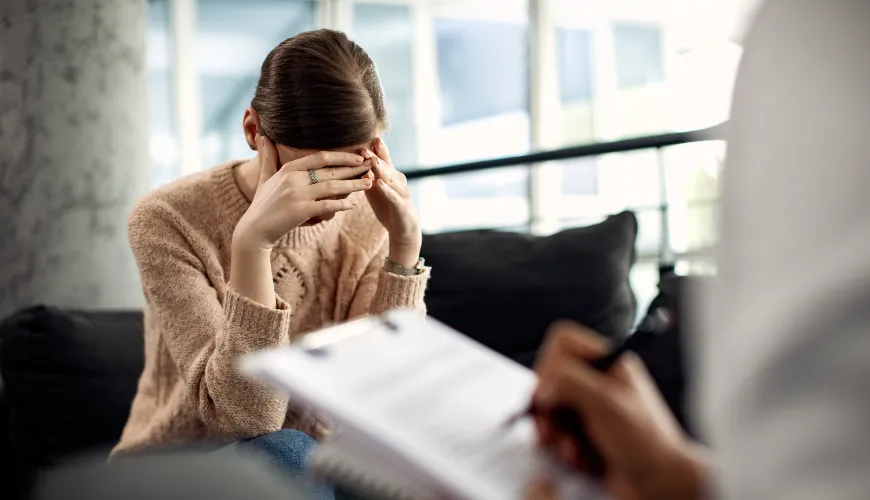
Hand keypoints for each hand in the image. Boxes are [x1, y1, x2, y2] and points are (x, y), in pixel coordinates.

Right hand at [234, 135, 371, 250]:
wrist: (254, 231)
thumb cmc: (262, 205)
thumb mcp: (265, 178)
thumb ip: (268, 158)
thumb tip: (264, 136)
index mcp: (289, 169)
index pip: (320, 157)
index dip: (341, 156)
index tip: (358, 156)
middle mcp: (294, 179)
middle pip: (330, 170)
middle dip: (353, 168)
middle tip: (371, 166)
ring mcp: (297, 194)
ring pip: (332, 186)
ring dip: (353, 184)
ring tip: (369, 182)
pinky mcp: (301, 211)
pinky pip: (327, 205)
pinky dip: (342, 204)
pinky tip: (354, 204)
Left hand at [362, 138, 421, 267]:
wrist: (403, 229)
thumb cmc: (387, 206)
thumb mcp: (374, 190)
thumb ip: (367, 176)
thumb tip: (353, 163)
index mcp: (390, 175)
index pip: (383, 159)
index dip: (376, 149)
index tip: (367, 137)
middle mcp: (398, 180)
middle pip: (387, 166)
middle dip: (376, 156)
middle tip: (366, 146)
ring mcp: (401, 192)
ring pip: (391, 179)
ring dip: (382, 169)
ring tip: (372, 160)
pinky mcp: (402, 206)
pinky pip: (393, 196)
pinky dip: (386, 190)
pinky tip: (379, 183)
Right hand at [529, 322, 708, 499]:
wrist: (661, 484)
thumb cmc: (646, 442)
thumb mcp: (607, 403)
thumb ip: (570, 382)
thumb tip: (543, 384)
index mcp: (607, 363)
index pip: (563, 342)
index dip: (550, 364)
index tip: (550, 392)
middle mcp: (596, 381)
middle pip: (549, 378)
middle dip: (549, 408)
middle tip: (553, 429)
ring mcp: (589, 408)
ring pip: (550, 409)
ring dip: (556, 433)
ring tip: (574, 450)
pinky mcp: (584, 433)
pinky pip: (556, 433)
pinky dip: (563, 448)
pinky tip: (582, 459)